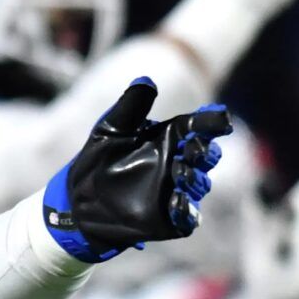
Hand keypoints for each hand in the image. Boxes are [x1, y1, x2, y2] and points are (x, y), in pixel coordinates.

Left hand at [42, 77, 232, 262]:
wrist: (78, 199)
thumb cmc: (97, 158)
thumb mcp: (109, 129)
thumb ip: (130, 106)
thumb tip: (146, 80)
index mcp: (167, 139)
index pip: (196, 126)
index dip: (211, 120)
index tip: (220, 117)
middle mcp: (177, 163)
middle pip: (205, 155)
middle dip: (206, 151)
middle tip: (195, 147)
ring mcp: (175, 191)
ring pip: (199, 184)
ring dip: (195, 178)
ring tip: (180, 172)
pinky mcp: (169, 218)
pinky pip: (187, 217)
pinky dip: (187, 211)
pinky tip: (177, 203)